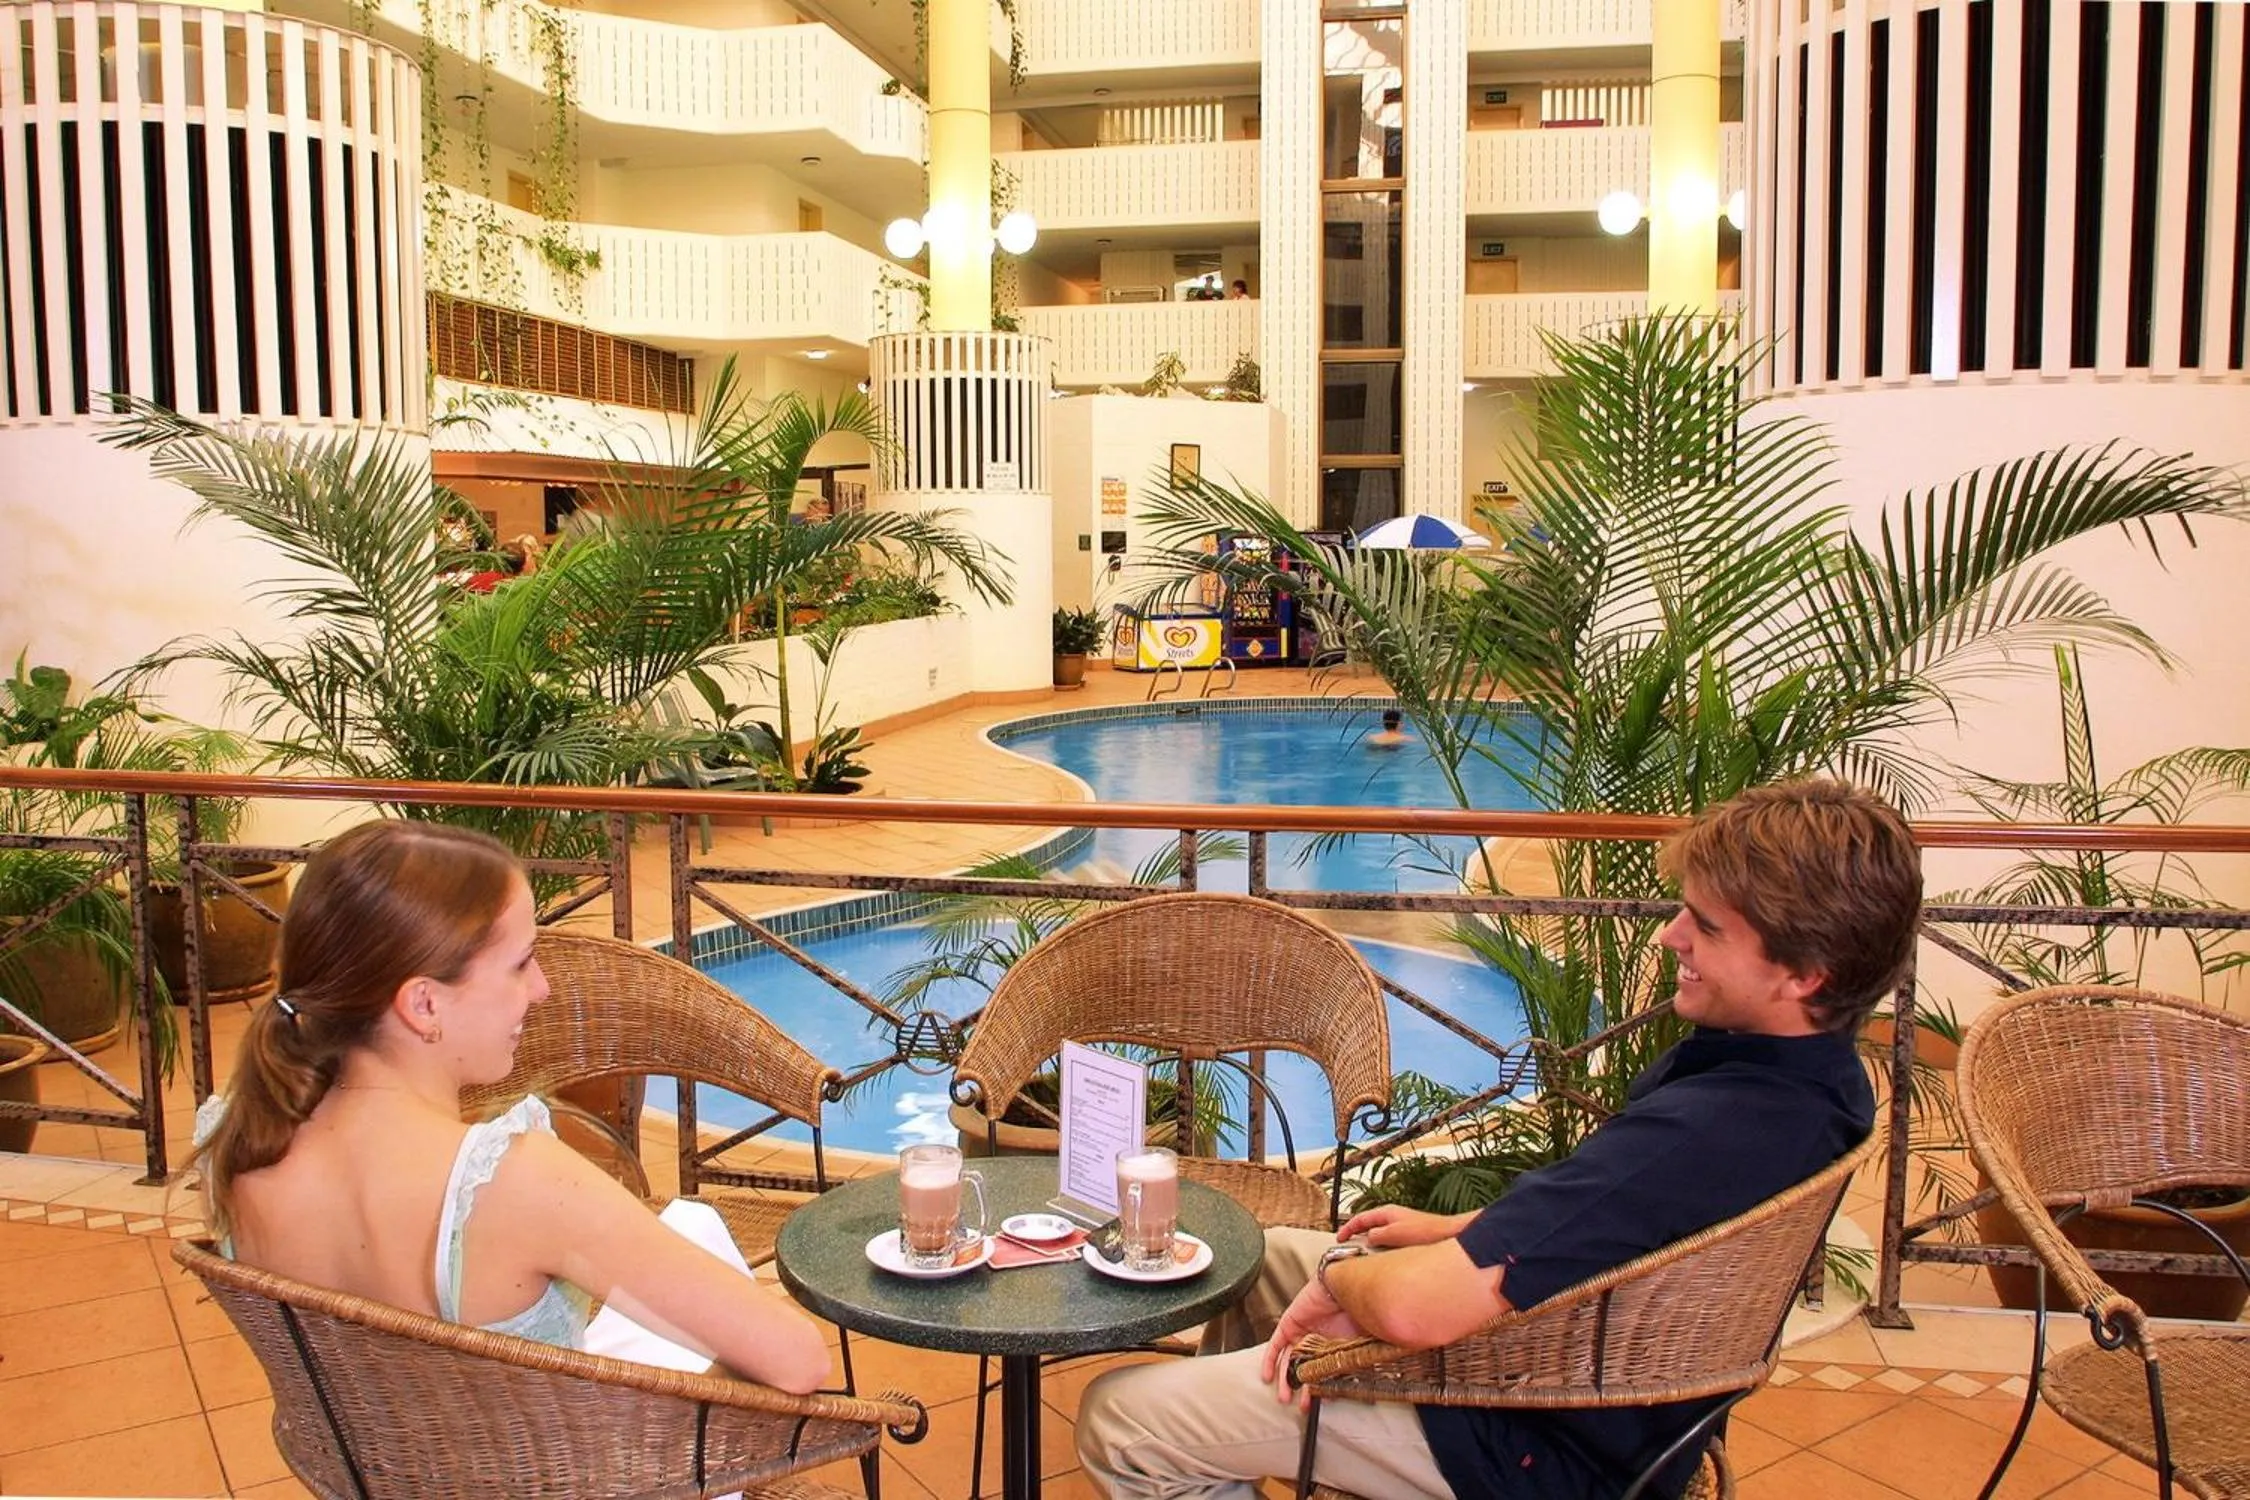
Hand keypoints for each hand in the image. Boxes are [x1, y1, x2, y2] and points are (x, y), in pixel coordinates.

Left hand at [1258, 1278, 1360, 1408]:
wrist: (1348, 1286)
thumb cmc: (1362, 1311)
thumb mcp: (1362, 1344)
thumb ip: (1358, 1364)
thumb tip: (1367, 1392)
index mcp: (1338, 1344)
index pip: (1327, 1370)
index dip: (1324, 1387)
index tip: (1324, 1402)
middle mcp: (1319, 1338)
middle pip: (1307, 1367)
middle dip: (1304, 1389)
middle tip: (1303, 1406)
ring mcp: (1304, 1331)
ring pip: (1290, 1359)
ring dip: (1286, 1379)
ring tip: (1285, 1397)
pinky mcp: (1289, 1323)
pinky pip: (1276, 1344)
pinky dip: (1271, 1360)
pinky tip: (1268, 1377)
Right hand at [1334, 1203, 1469, 1247]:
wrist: (1449, 1236)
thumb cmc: (1427, 1231)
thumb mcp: (1395, 1233)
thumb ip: (1378, 1235)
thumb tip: (1367, 1239)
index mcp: (1387, 1213)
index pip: (1360, 1218)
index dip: (1347, 1229)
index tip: (1339, 1239)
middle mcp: (1393, 1218)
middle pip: (1368, 1227)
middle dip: (1357, 1238)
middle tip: (1348, 1251)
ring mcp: (1401, 1227)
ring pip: (1378, 1237)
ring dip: (1370, 1247)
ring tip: (1365, 1260)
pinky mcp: (1408, 1238)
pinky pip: (1388, 1244)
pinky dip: (1382, 1251)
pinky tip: (1384, 1263)